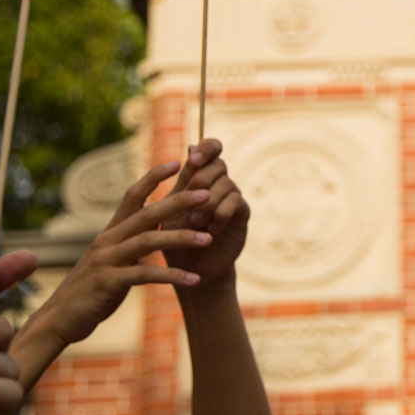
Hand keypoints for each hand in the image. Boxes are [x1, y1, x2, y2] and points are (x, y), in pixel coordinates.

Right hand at [31, 160, 212, 347]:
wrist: (59, 320)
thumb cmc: (90, 290)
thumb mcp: (112, 262)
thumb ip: (131, 245)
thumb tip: (154, 230)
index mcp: (110, 233)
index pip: (132, 196)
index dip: (153, 177)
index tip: (177, 161)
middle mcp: (107, 241)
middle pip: (146, 214)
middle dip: (178, 202)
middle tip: (207, 194)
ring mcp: (106, 261)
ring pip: (148, 241)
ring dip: (182, 238)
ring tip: (210, 239)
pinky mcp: (108, 283)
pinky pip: (146, 275)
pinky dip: (172, 276)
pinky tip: (194, 279)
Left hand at [161, 139, 248, 283]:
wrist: (190, 268)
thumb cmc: (175, 237)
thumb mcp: (172, 206)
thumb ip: (182, 179)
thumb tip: (191, 146)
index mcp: (200, 176)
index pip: (211, 148)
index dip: (206, 149)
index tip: (194, 160)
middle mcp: (219, 183)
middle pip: (218, 164)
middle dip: (201, 179)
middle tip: (187, 199)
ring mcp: (232, 198)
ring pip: (226, 183)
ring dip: (207, 202)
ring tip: (195, 222)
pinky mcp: (242, 214)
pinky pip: (235, 202)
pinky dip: (220, 213)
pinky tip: (211, 229)